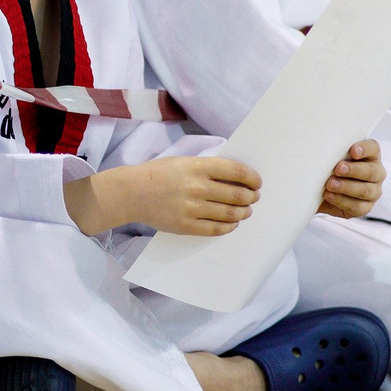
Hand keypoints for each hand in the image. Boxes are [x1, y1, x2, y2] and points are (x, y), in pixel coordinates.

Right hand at [64, 156, 260, 236]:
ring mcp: (192, 208)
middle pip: (237, 195)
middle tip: (253, 198)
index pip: (237, 171)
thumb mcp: (185, 161)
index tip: (257, 183)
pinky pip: (216, 229)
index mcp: (198, 166)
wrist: (132, 192)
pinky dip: (229, 227)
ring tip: (245, 211)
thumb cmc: (160, 174)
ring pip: (230, 214)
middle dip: (250, 197)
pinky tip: (231, 223)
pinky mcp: (186, 225)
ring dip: (243, 213)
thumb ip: (210, 168)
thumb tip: (239, 177)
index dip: (252, 178)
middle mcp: (197, 187)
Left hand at [318, 139, 383, 218]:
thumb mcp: (330, 157)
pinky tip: (329, 195)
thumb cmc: (328, 168)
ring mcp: (373, 191)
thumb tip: (317, 144)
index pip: (373, 148)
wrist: (322, 192)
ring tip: (330, 184)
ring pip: (365, 190)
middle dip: (354, 170)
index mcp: (371, 155)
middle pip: (371, 171)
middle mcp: (376, 173)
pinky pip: (357, 206)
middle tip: (338, 169)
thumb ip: (330, 151)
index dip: (364, 149)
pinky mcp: (365, 207)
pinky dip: (342, 201)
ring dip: (346, 187)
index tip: (352, 150)